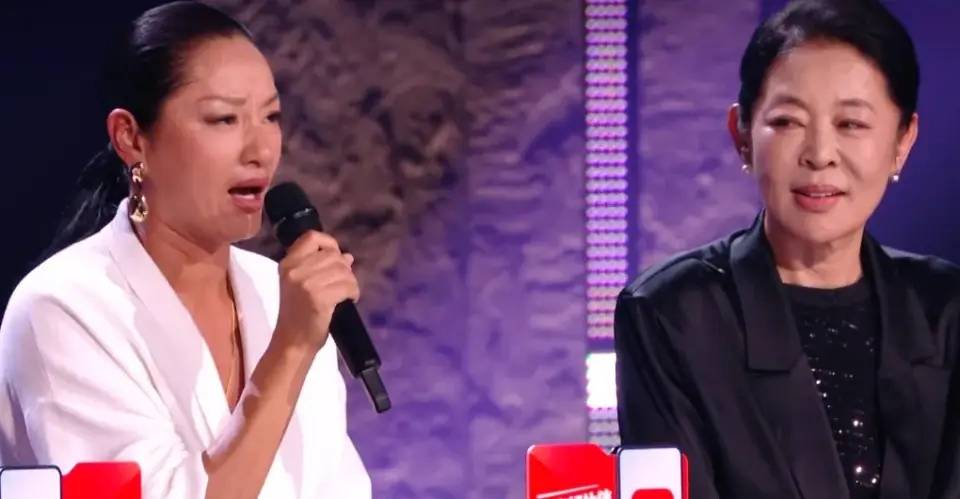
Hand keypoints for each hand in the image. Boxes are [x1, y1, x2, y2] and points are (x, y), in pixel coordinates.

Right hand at [274, 230, 358, 351]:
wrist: (292, 342)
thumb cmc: (298, 315)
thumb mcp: (302, 285)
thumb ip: (321, 267)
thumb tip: (348, 256)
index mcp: (287, 264)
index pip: (311, 237)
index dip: (329, 243)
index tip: (336, 256)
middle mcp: (295, 270)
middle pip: (333, 255)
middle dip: (345, 268)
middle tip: (344, 284)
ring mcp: (306, 283)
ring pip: (343, 270)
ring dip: (351, 282)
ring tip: (347, 293)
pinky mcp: (319, 297)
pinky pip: (347, 286)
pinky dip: (353, 292)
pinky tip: (349, 300)